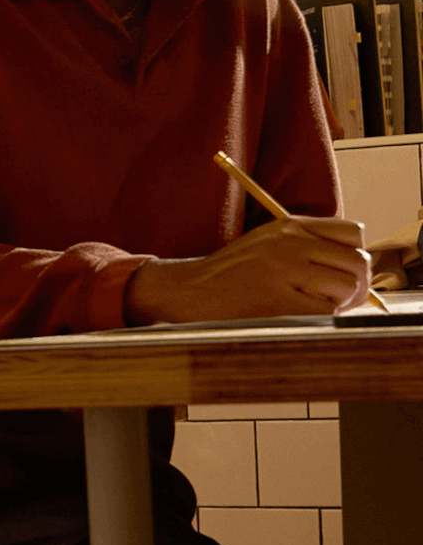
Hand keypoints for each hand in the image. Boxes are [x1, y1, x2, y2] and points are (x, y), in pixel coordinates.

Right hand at [127, 216, 370, 323]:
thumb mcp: (266, 244)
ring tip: (313, 305)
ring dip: (339, 302)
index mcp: (288, 226)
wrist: (187, 292)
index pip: (352, 233)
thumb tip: (357, 269)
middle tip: (336, 298)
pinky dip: (320, 318)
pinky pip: (327, 311)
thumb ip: (307, 246)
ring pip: (347, 287)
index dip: (354, 254)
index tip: (341, 270)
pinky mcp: (279, 300)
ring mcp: (283, 270)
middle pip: (357, 262)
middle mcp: (290, 243)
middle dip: (355, 285)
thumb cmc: (230, 275)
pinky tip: (298, 314)